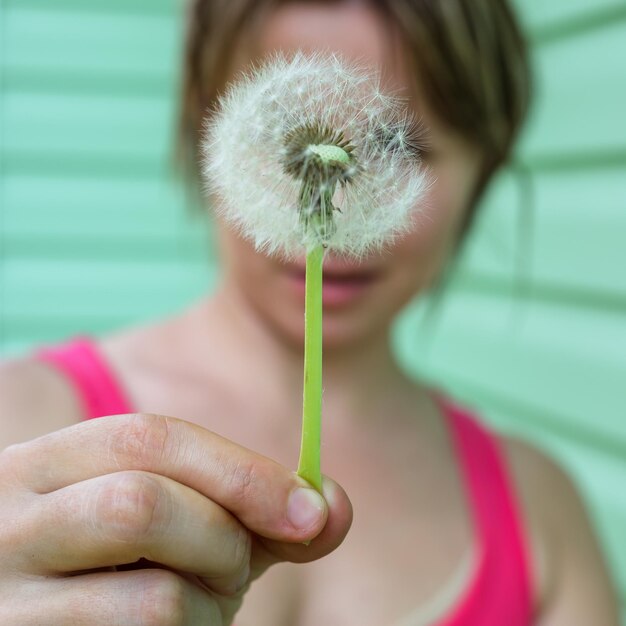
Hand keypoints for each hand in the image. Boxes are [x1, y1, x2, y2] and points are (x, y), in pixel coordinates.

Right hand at [0, 413, 351, 624]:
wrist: (48, 619)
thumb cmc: (126, 565)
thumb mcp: (183, 524)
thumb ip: (254, 511)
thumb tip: (335, 508)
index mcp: (49, 463)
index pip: (151, 436)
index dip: (242, 471)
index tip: (310, 510)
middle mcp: (10, 521)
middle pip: (144, 504)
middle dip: (223, 538)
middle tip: (237, 567)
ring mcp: (7, 601)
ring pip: (152, 597)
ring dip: (210, 607)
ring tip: (200, 604)